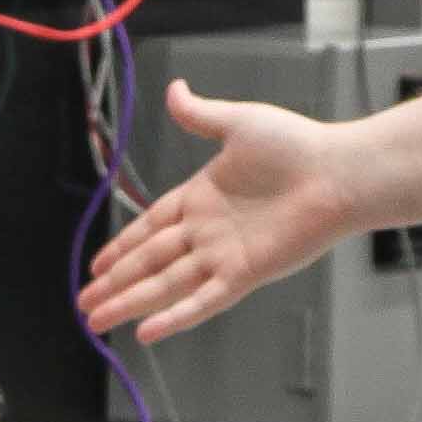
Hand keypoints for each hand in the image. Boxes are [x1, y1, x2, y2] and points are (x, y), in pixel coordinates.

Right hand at [80, 80, 369, 341]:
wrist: (339, 173)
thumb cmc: (297, 145)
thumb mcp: (239, 123)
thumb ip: (200, 115)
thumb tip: (174, 89)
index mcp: (201, 198)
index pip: (150, 227)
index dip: (121, 247)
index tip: (96, 267)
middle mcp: (208, 232)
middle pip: (149, 262)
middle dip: (115, 284)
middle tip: (83, 305)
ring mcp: (224, 255)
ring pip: (166, 284)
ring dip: (131, 303)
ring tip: (96, 322)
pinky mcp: (245, 273)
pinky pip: (203, 299)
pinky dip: (175, 316)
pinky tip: (146, 332)